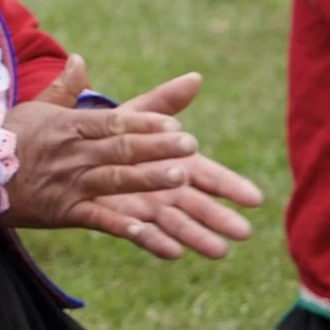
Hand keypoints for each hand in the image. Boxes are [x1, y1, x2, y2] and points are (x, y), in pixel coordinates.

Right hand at [1, 57, 203, 241]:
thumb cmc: (6, 139)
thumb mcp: (34, 109)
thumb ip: (63, 87)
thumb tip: (80, 59)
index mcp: (69, 127)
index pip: (112, 122)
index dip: (144, 123)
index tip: (174, 122)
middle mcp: (72, 154)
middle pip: (120, 149)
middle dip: (157, 147)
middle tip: (191, 145)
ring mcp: (69, 184)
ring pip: (114, 180)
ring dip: (148, 179)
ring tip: (180, 177)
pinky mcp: (63, 212)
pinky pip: (97, 219)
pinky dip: (123, 225)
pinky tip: (149, 229)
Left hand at [78, 72, 262, 258]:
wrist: (74, 152)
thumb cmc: (114, 131)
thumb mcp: (137, 113)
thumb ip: (164, 101)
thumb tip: (195, 77)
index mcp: (177, 163)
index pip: (211, 176)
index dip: (231, 186)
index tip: (255, 198)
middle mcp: (167, 188)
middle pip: (199, 204)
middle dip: (220, 217)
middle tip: (244, 232)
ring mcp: (147, 207)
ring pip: (176, 224)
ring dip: (197, 237)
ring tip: (220, 252)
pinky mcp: (123, 220)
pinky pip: (140, 234)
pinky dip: (155, 242)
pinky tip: (173, 253)